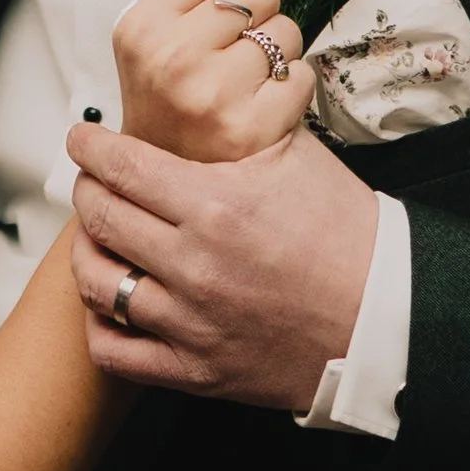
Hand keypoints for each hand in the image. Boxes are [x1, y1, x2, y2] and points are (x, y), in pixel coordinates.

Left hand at [67, 118, 379, 411]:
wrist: (385, 316)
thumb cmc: (347, 235)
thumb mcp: (296, 158)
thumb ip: (236, 129)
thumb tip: (193, 100)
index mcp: (217, 204)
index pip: (122, 166)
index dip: (91, 146)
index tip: (83, 138)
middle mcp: (195, 264)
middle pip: (101, 216)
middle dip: (87, 189)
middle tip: (92, 179)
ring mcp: (191, 322)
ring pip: (97, 283)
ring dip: (88, 251)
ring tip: (99, 237)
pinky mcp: (197, 370)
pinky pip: (116, 352)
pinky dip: (102, 324)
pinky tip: (112, 301)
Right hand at [111, 0, 315, 162]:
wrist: (163, 174)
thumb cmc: (166, 87)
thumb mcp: (157, 21)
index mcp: (140, 23)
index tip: (209, 11)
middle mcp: (171, 57)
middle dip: (253, 14)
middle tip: (227, 51)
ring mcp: (211, 95)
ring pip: (286, 31)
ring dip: (275, 51)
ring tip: (243, 78)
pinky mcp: (251, 128)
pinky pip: (302, 75)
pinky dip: (290, 87)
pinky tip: (261, 104)